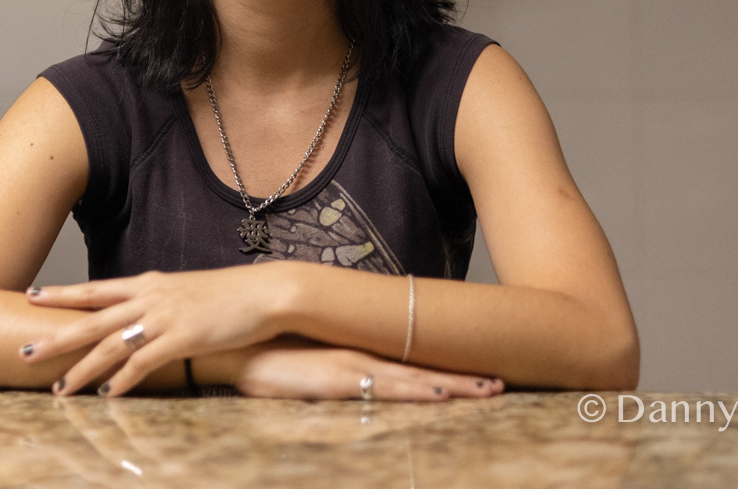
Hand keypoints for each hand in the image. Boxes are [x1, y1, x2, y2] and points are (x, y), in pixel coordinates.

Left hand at [21, 265, 295, 395]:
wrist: (265, 292)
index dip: (62, 294)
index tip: (32, 296)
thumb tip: (141, 317)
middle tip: (25, 352)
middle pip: (91, 319)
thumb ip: (160, 303)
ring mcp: (165, 317)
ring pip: (111, 345)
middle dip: (56, 337)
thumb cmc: (230, 295)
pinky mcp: (183, 338)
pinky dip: (123, 380)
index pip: (95, 289)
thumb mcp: (186, 292)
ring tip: (61, 390)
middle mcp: (150, 298)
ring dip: (83, 370)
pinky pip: (143, 363)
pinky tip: (108, 394)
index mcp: (149, 284)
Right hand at [235, 340, 503, 400]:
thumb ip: (336, 370)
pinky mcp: (338, 378)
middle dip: (463, 379)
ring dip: (452, 385)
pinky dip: (416, 390)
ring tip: (487, 389)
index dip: (447, 370)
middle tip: (499, 383)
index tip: (478, 374)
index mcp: (360, 355)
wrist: (237, 345)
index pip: (412, 362)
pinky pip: (386, 387)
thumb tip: (357, 378)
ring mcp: (353, 366)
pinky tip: (439, 393)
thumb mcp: (311, 366)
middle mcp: (363, 358)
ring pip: (415, 379)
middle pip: (423, 370)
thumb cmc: (270, 357)